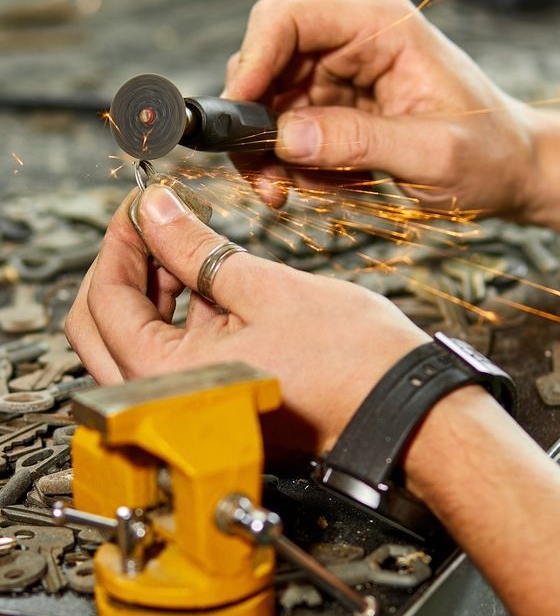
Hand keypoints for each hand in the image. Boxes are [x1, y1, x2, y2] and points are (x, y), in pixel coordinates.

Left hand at [65, 185, 427, 459]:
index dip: (120, 239)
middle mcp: (166, 401)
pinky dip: (179, 318)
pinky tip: (207, 282)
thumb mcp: (265, 287)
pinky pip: (172, 359)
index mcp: (165, 376)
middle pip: (104, 326)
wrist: (399, 410)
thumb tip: (156, 210)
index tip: (141, 205)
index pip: (105, 299)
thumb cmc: (352, 365)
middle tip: (153, 222)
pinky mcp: (215, 403)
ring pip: (134, 342)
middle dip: (124, 266)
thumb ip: (196, 248)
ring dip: (150, 290)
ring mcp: (190, 406)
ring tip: (184, 245)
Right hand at [224, 0, 536, 215]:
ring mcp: (344, 72)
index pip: (287, 18)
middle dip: (259, 127)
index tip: (240, 119)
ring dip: (278, 156)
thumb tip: (286, 137)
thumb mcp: (432, 153)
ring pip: (273, 105)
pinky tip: (336, 184)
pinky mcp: (341, 105)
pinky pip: (294, 132)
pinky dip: (301, 165)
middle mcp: (355, 38)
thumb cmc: (491, 153)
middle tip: (269, 182)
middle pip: (268, 65)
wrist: (515, 170)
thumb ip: (358, 141)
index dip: (251, 62)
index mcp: (380, 23)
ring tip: (310, 190)